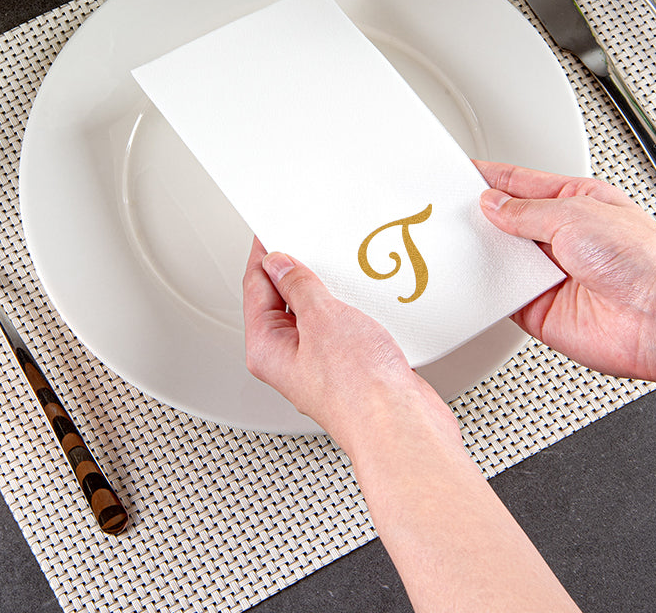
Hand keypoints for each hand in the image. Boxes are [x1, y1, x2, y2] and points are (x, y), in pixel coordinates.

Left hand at [242, 238, 455, 450]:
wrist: (401, 427)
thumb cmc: (359, 391)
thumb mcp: (321, 318)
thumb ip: (299, 285)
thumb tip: (280, 263)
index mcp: (266, 347)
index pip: (255, 286)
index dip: (264, 253)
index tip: (273, 228)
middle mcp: (288, 358)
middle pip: (281, 299)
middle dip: (295, 269)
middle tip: (307, 238)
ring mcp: (318, 363)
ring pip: (313, 312)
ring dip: (325, 288)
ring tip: (337, 263)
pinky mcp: (348, 366)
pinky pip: (339, 325)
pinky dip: (348, 306)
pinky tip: (362, 294)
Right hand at [476, 160, 655, 383]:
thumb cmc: (643, 261)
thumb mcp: (573, 214)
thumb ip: (525, 211)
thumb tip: (493, 205)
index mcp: (576, 203)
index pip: (522, 184)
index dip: (491, 178)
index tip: (464, 172)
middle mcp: (563, 238)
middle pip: (508, 222)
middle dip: (482, 216)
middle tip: (450, 208)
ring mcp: (550, 274)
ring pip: (502, 258)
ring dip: (484, 251)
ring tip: (458, 239)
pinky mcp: (539, 308)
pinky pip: (502, 295)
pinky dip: (486, 288)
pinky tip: (476, 276)